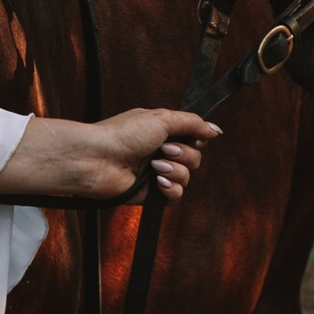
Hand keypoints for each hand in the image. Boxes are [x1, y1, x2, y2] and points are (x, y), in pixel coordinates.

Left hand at [0, 106, 221, 206]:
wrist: (96, 159)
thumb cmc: (122, 134)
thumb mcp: (162, 118)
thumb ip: (192, 123)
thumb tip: (216, 130)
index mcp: (161, 131)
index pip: (193, 137)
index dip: (196, 139)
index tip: (192, 137)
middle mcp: (159, 151)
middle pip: (194, 158)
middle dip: (184, 155)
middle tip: (163, 149)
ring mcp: (155, 173)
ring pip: (186, 177)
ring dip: (176, 171)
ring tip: (155, 166)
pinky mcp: (149, 193)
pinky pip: (175, 195)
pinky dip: (171, 189)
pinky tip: (158, 182)